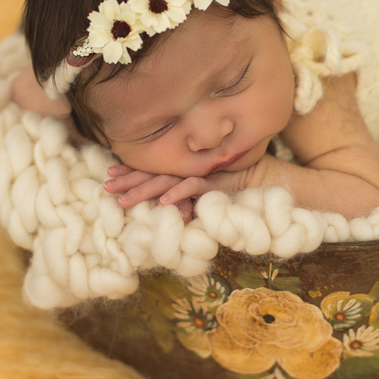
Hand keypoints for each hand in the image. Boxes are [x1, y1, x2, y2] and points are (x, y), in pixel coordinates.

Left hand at [104, 164, 252, 222]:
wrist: (272, 182)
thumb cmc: (242, 189)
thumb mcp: (210, 195)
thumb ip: (191, 197)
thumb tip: (167, 208)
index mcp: (187, 170)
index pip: (156, 170)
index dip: (132, 172)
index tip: (110, 175)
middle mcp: (192, 170)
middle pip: (156, 174)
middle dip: (129, 180)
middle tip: (106, 186)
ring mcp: (204, 175)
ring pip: (168, 181)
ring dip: (145, 190)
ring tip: (124, 201)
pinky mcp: (218, 182)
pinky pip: (195, 187)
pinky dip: (179, 194)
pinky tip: (163, 202)